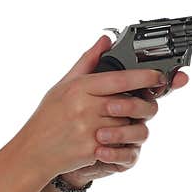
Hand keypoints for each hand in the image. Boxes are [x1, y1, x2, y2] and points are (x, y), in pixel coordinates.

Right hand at [16, 35, 180, 181]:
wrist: (34, 151)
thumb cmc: (48, 117)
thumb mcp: (63, 85)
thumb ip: (88, 62)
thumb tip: (105, 40)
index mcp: (79, 88)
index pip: (120, 78)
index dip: (144, 76)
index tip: (158, 76)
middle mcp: (84, 107)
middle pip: (129, 102)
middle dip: (141, 104)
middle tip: (145, 102)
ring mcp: (89, 129)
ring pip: (127, 124)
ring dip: (129, 123)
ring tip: (119, 122)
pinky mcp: (92, 149)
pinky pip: (120, 143)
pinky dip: (120, 141)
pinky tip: (111, 138)